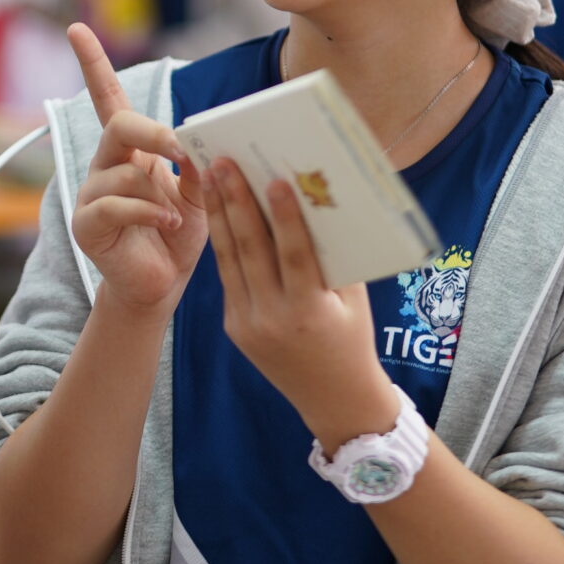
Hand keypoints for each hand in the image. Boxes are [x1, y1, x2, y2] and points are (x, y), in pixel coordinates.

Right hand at [67, 23, 206, 314]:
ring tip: (176, 214)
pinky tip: (166, 223)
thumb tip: (201, 140)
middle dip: (154, 133)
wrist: (161, 285)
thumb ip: (199, 166)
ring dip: (158, 191)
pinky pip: (114, 204)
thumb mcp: (200, 196)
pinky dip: (147, 212)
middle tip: (181, 150)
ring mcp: (92, 193)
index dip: (93, 63)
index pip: (108, 98)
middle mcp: (106, 164)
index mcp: (131, 149)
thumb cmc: (178, 234)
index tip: (76, 29)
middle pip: (119, 125)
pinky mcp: (86, 224)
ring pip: (123, 170)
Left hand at [202, 159, 398, 449]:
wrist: (334, 400)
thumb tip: (317, 204)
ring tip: (210, 176)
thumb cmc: (354, 341)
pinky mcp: (234, 327)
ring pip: (229, 260)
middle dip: (235, 203)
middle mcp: (272, 318)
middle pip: (250, 251)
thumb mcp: (353, 301)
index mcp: (309, 313)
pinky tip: (219, 211)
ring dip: (219, 215)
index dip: (284, 217)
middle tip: (223, 163)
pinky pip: (229, 277)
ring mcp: (247, 324)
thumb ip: (333, 259)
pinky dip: (225, 242)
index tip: (274, 179)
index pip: (293, 256)